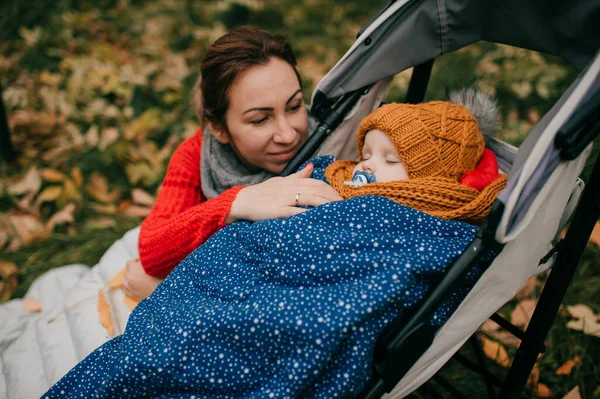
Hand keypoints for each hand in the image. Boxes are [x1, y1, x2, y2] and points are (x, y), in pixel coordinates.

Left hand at [122, 259, 163, 300]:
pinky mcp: (131, 294)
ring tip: (136, 279)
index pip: (129, 262)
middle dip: (132, 271)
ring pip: (124, 280)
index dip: (135, 263)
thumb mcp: (153, 266)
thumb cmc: (159, 277)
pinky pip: (125, 289)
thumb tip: (140, 262)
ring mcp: (129, 286)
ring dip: (129, 279)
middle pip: (127, 271)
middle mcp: (129, 276)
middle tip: (141, 273)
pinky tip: (133, 286)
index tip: (140, 265)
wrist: (162, 291)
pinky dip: (127, 287)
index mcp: (133, 268)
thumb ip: (144, 262)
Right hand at [226, 163, 342, 222]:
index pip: (317, 183)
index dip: (330, 190)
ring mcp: (284, 199)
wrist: (242, 201)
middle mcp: (290, 188)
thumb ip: (298, 176)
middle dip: (332, 198)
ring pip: (309, 198)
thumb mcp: (281, 181)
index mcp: (292, 181)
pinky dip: (307, 214)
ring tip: (337, 211)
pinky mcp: (277, 210)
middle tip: (345, 206)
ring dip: (325, 204)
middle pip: (317, 190)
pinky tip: (317, 218)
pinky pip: (295, 211)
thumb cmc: (262, 193)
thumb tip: (312, 167)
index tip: (341, 198)